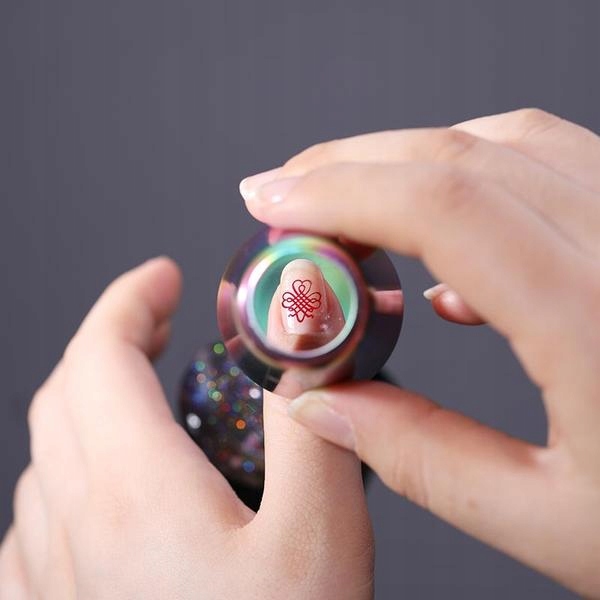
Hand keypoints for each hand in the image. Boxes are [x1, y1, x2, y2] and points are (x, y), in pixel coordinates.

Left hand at [0, 258, 372, 598]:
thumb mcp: (318, 539)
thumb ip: (310, 434)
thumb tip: (303, 359)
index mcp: (134, 495)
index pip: (100, 357)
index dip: (130, 300)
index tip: (164, 277)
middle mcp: (73, 529)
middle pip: (66, 393)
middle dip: (113, 336)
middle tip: (164, 318)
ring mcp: (50, 577)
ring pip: (50, 451)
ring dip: (95, 397)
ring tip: (150, 387)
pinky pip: (39, 515)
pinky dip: (74, 465)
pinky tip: (113, 481)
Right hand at [240, 108, 599, 596]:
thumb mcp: (556, 524)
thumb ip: (423, 459)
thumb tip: (324, 407)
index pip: (443, 210)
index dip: (339, 191)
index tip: (271, 200)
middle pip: (466, 155)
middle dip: (354, 163)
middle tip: (288, 190)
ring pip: (510, 144)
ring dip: (409, 162)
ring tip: (347, 207)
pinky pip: (556, 168)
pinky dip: (473, 185)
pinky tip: (446, 259)